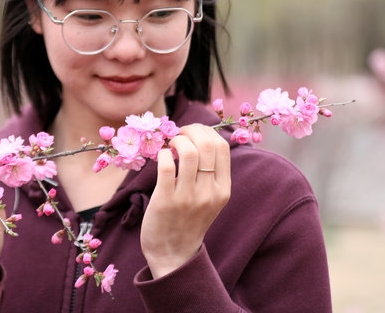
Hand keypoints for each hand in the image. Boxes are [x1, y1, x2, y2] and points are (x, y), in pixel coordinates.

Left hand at [140, 123, 230, 278]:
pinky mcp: (165, 201)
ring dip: (176, 140)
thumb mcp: (211, 198)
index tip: (193, 131)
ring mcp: (187, 198)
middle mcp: (209, 193)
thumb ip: (211, 173)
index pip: (222, 147)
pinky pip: (165, 166)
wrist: (173, 254)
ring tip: (170, 145)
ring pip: (187, 152)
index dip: (206, 131)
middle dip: (191, 130)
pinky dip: (162, 154)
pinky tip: (161, 158)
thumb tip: (201, 136)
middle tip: (179, 133)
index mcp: (223, 190)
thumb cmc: (190, 220)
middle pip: (206, 145)